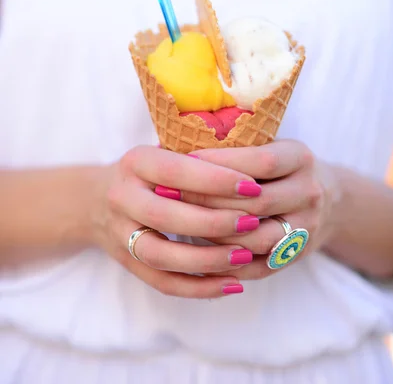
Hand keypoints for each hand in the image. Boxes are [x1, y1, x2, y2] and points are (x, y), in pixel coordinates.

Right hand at [90, 146, 265, 297]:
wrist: (94, 201)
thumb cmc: (147, 171)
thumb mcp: (164, 150)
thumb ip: (197, 156)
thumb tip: (253, 165)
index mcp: (136, 162)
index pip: (175, 171)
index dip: (215, 180)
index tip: (252, 186)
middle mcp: (122, 196)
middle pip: (165, 216)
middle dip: (213, 222)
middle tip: (253, 222)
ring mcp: (120, 233)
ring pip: (161, 255)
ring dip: (207, 260)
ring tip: (245, 256)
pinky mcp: (126, 263)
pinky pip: (162, 282)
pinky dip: (198, 288)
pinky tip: (232, 284)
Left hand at [156, 141, 337, 280]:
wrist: (328, 198)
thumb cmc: (280, 166)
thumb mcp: (268, 144)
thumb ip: (235, 146)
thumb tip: (174, 145)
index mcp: (300, 157)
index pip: (261, 162)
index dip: (220, 164)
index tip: (182, 162)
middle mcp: (309, 192)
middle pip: (256, 203)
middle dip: (208, 200)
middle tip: (170, 196)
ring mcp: (307, 228)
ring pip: (257, 238)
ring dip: (216, 234)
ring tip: (180, 224)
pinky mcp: (297, 256)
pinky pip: (259, 266)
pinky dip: (227, 262)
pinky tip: (197, 252)